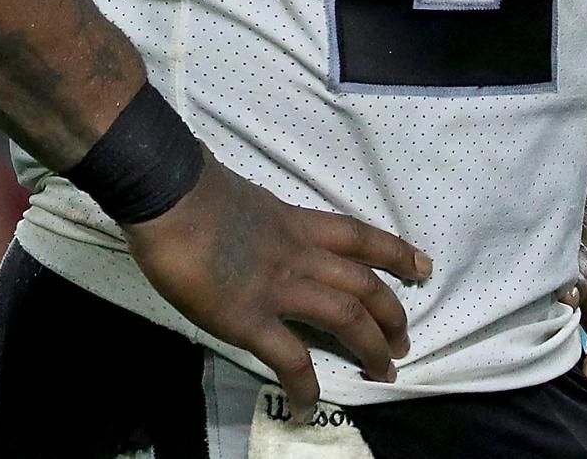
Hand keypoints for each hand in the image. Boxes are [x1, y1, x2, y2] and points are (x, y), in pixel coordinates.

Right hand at [124, 155, 431, 409]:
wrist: (164, 193)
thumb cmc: (188, 184)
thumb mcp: (239, 194)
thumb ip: (255, 214)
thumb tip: (248, 217)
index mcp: (292, 222)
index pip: (355, 236)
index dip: (393, 252)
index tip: (422, 266)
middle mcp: (297, 254)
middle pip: (363, 283)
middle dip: (391, 314)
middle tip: (403, 341)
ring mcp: (277, 286)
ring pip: (346, 317)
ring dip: (371, 347)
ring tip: (384, 373)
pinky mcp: (249, 317)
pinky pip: (290, 357)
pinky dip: (305, 384)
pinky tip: (309, 404)